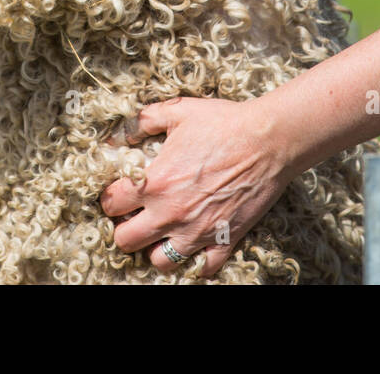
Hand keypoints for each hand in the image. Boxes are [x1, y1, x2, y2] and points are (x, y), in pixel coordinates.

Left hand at [100, 95, 297, 278]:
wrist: (268, 139)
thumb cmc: (223, 122)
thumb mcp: (178, 111)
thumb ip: (142, 121)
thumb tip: (117, 134)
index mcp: (155, 182)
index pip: (111, 204)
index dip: (112, 196)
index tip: (121, 191)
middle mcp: (170, 213)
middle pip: (126, 241)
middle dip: (126, 228)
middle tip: (137, 215)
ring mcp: (197, 231)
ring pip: (160, 262)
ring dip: (157, 248)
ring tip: (164, 232)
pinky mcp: (224, 240)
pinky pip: (204, 268)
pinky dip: (198, 261)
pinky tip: (197, 245)